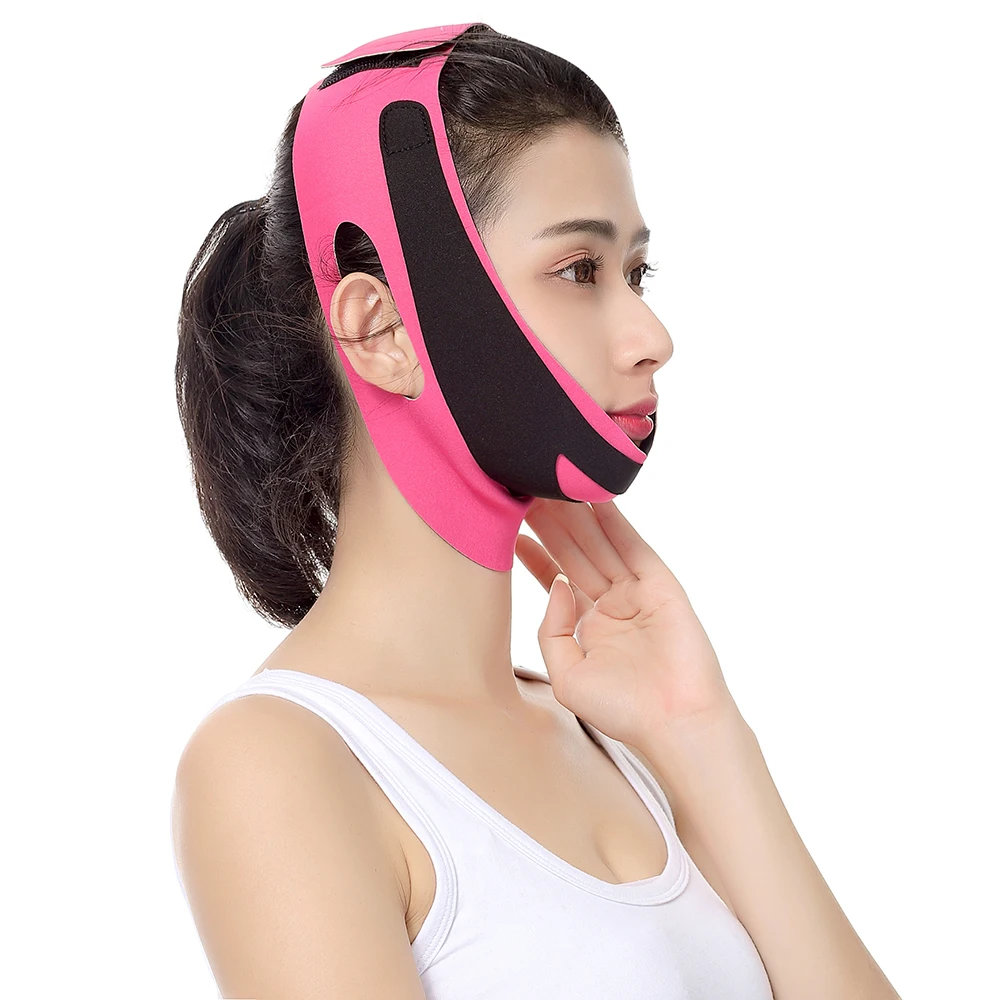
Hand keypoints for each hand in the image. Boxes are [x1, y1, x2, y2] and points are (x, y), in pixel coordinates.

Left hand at [515, 496, 737, 750]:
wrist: (674, 724)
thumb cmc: (624, 711)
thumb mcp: (567, 675)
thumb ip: (553, 630)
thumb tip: (556, 583)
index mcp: (588, 626)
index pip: (554, 578)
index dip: (533, 553)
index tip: (509, 526)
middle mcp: (611, 604)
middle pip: (574, 553)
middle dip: (550, 524)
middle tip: (525, 489)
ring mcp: (636, 592)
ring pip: (599, 544)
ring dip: (576, 515)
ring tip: (551, 484)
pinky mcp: (660, 585)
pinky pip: (633, 546)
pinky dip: (615, 520)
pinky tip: (595, 497)